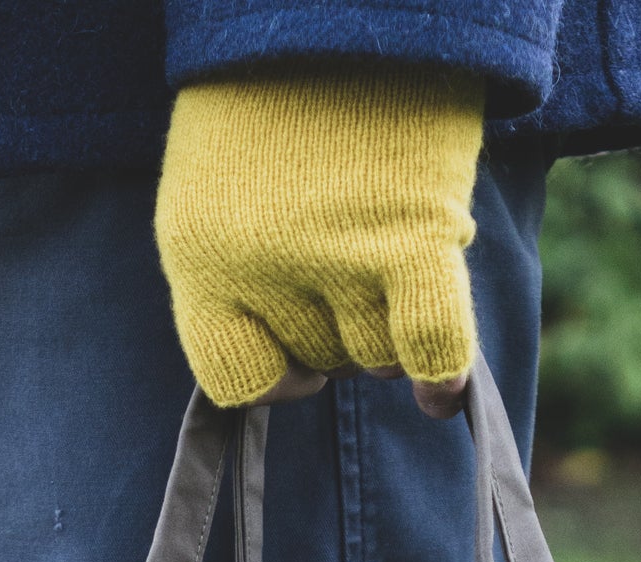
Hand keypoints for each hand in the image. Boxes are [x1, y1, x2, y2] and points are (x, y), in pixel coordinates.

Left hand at [156, 67, 482, 418]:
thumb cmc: (279, 89)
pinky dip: (439, 373)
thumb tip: (306, 378)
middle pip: (318, 360)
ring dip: (390, 328)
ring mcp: (337, 251)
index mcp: (200, 249)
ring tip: (391, 259)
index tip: (296, 352)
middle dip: (339, 325)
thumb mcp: (219, 179)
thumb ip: (239, 271)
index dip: (274, 372)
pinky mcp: (411, 233)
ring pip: (373, 357)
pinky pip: (428, 343)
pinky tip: (440, 394)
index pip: (233, 377)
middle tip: (353, 253)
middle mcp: (260, 262)